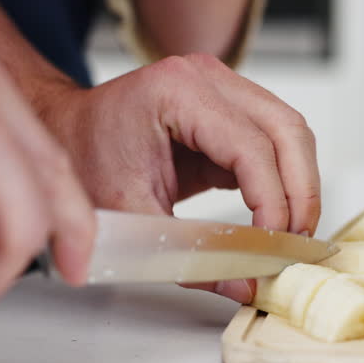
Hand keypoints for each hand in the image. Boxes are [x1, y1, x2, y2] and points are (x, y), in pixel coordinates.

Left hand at [34, 53, 320, 301]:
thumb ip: (188, 255)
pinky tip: (277, 218)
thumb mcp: (128, 215)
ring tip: (291, 236)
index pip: (250, 147)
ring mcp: (222, 86)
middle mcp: (206, 77)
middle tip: (295, 245)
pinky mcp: (229, 106)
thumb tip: (245, 285)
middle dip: (300, 193)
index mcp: (177, 91)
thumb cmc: (83, 160)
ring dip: (299, 185)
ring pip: (291, 131)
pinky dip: (284, 179)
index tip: (274, 248)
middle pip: (287, 129)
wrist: (63, 133)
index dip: (272, 202)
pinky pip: (275, 140)